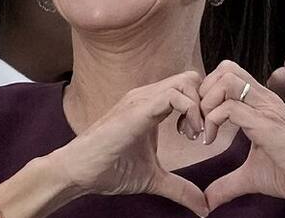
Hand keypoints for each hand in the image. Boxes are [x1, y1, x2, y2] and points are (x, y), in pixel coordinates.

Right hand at [51, 71, 208, 216]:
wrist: (78, 172)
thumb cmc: (108, 169)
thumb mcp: (154, 179)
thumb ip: (180, 188)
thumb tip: (203, 208)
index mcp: (152, 106)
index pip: (188, 88)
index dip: (203, 108)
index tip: (202, 135)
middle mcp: (147, 96)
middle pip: (191, 78)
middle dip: (206, 103)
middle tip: (202, 133)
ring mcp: (141, 99)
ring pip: (185, 81)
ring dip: (200, 107)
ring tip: (194, 135)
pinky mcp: (137, 109)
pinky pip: (174, 95)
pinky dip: (190, 111)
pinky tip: (186, 135)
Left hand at [199, 61, 284, 214]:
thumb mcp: (251, 175)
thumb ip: (227, 183)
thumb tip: (207, 201)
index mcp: (262, 103)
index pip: (228, 74)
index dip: (207, 93)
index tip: (201, 122)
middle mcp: (264, 99)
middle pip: (225, 68)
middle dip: (204, 91)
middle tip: (199, 120)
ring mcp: (267, 109)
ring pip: (227, 79)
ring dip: (207, 102)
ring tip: (205, 128)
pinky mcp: (267, 124)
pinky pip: (230, 108)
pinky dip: (212, 121)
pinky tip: (211, 142)